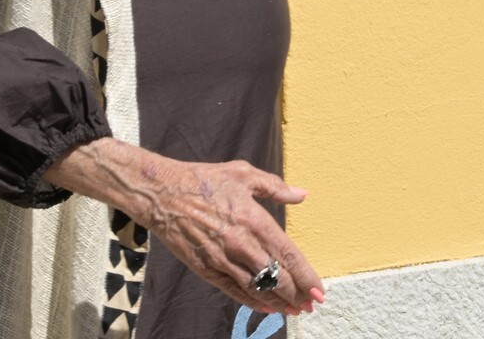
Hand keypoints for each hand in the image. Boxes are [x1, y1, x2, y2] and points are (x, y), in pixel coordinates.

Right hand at [142, 159, 323, 315]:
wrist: (164, 194)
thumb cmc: (205, 180)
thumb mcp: (244, 174)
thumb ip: (275, 187)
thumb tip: (302, 194)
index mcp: (255, 220)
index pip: (289, 256)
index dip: (307, 277)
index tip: (320, 291)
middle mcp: (242, 244)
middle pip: (277, 278)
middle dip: (297, 296)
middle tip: (310, 305)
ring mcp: (223, 260)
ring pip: (257, 289)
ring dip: (278, 303)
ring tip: (293, 310)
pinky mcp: (206, 269)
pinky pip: (234, 291)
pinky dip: (252, 302)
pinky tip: (265, 307)